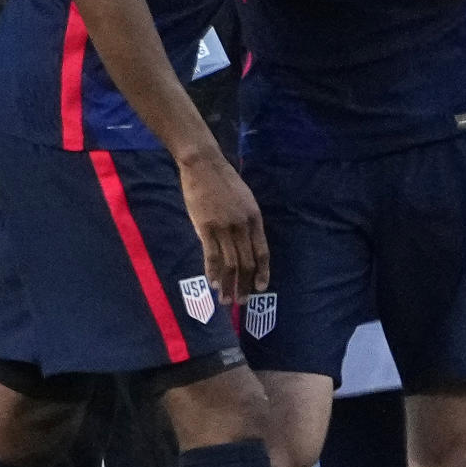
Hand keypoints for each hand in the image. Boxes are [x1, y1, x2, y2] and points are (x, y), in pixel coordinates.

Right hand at [178, 151, 268, 305]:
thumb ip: (246, 222)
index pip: (262, 252)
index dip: (262, 273)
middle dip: (244, 285)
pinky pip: (211, 255)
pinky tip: (213, 284)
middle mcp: (242, 226)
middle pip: (246, 262)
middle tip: (242, 301)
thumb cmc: (223, 181)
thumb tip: (245, 245)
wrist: (203, 165)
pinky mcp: (205, 227)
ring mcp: (223, 227)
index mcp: (254, 218)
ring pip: (229, 264)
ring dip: (228, 285)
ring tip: (226, 300)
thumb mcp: (245, 200)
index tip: (260, 288)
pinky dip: (212, 272)